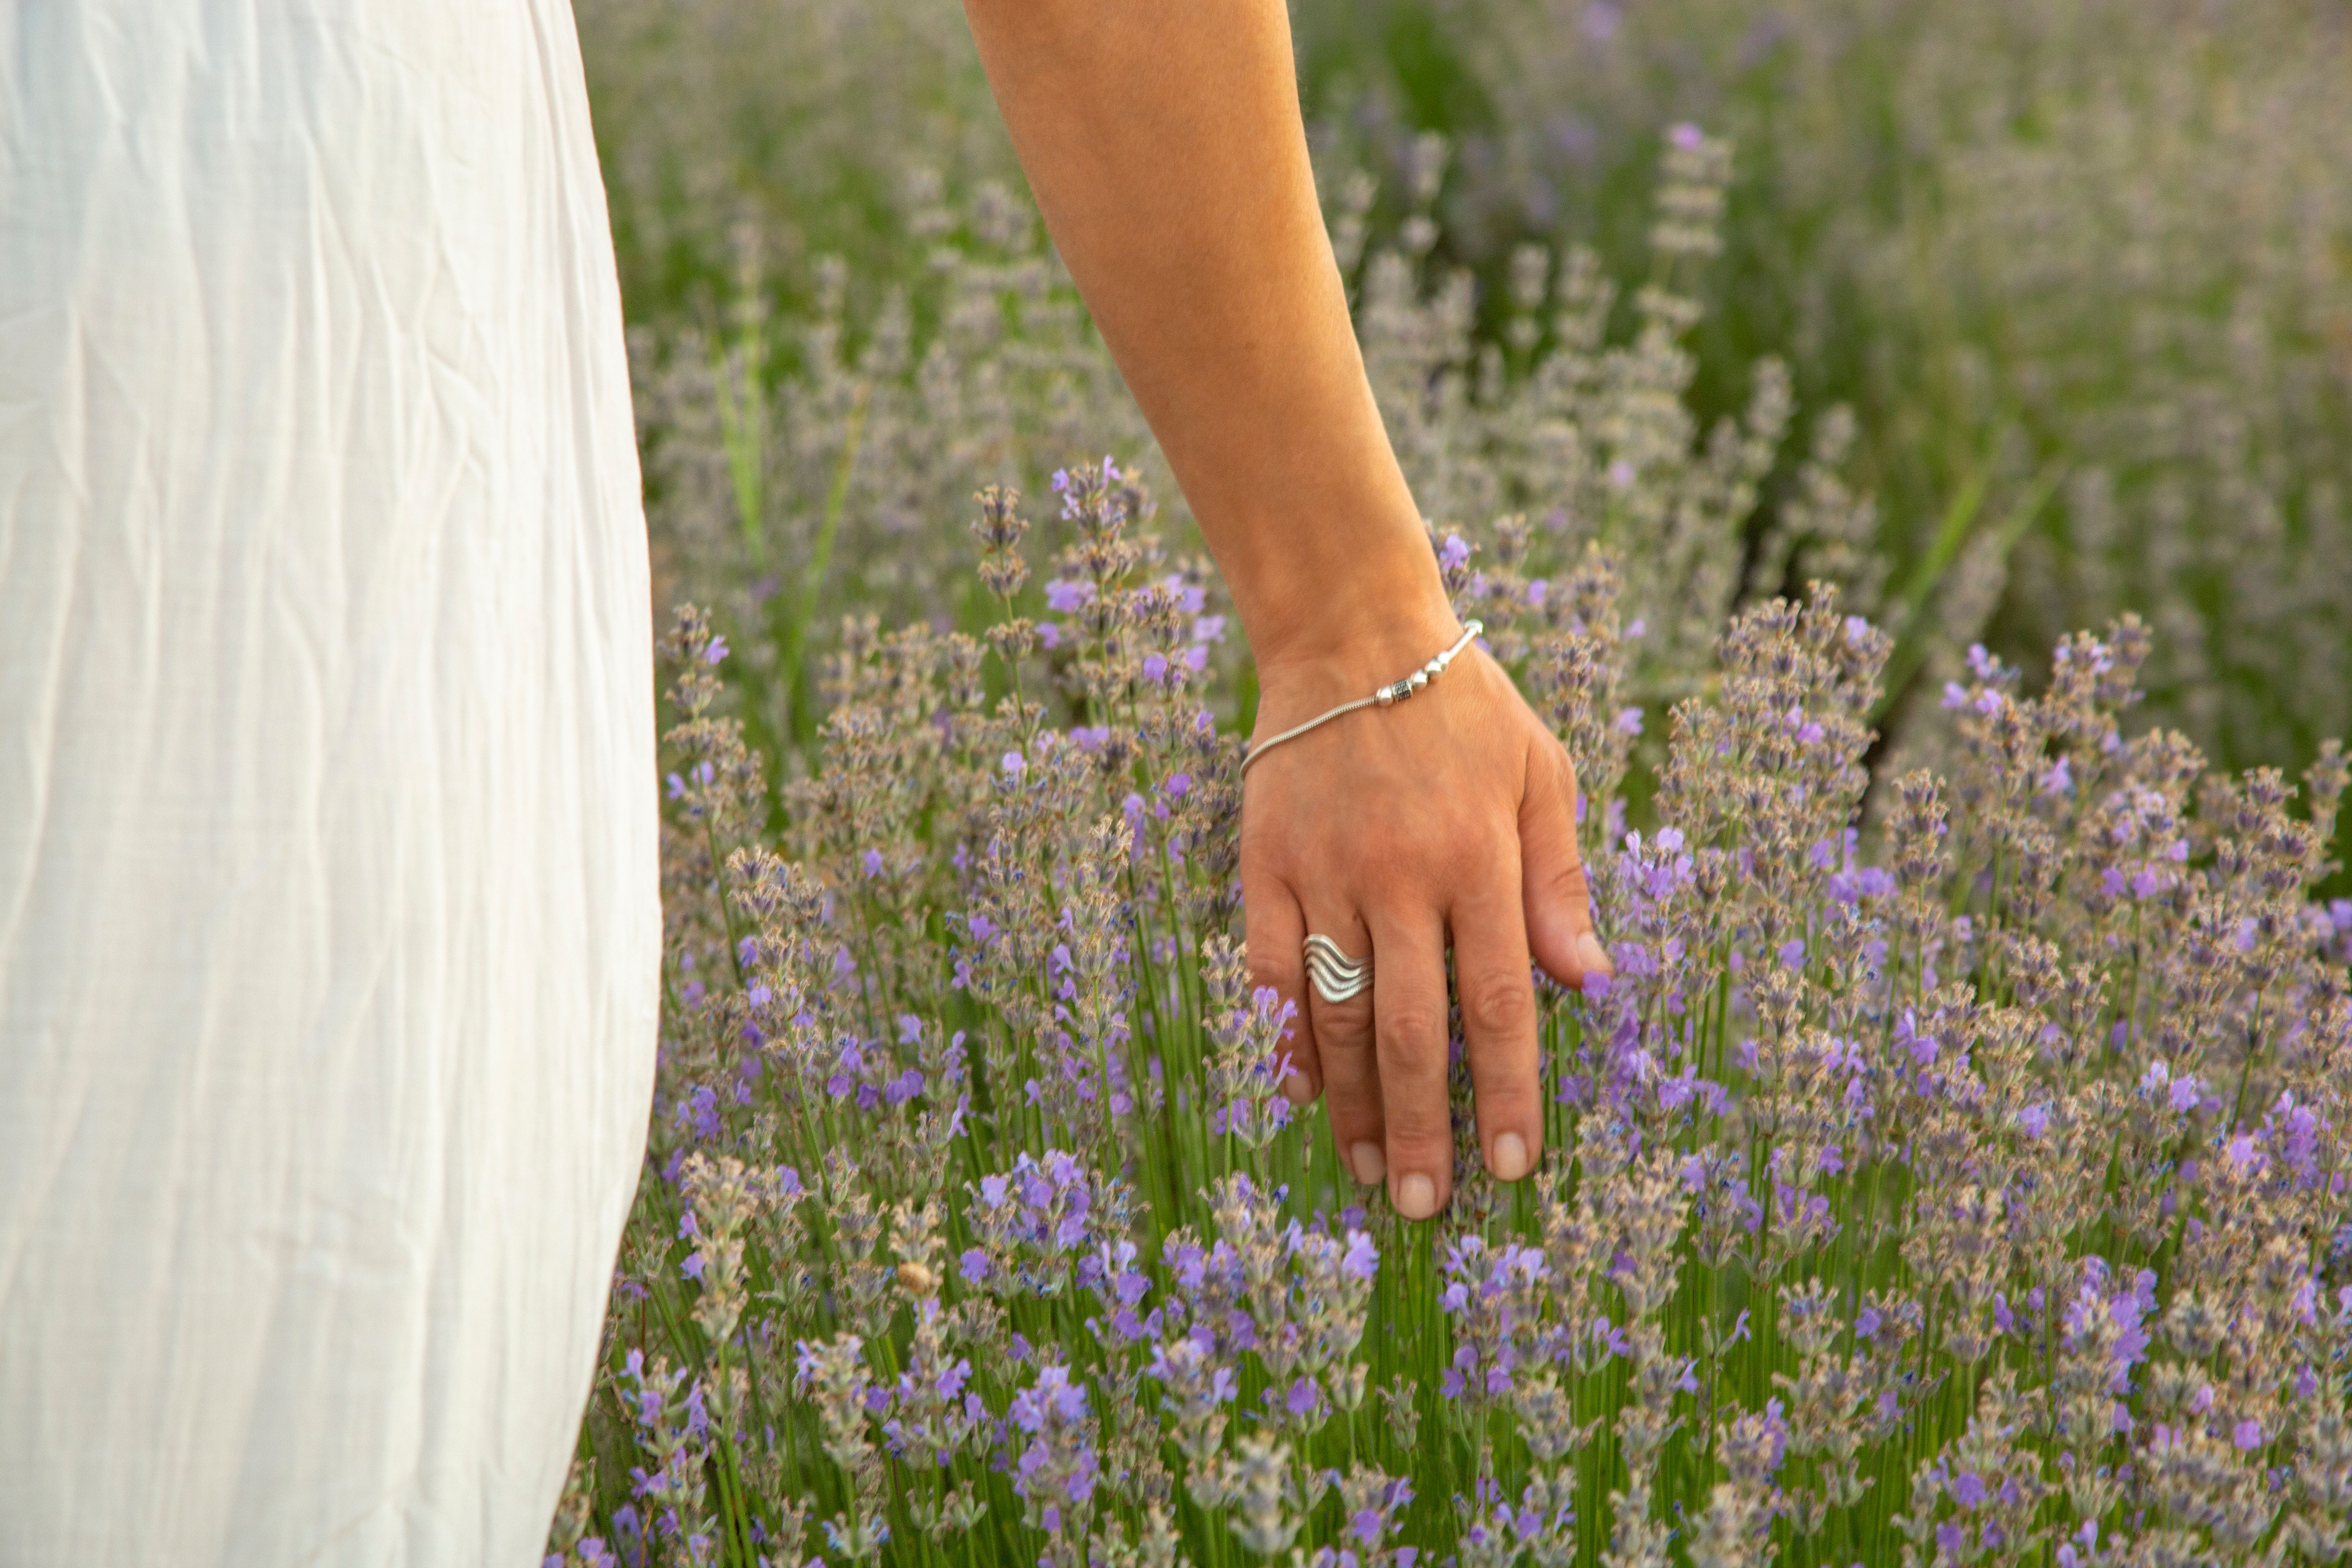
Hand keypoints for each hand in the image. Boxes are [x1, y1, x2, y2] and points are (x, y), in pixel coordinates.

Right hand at [1241, 614, 1610, 1218]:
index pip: (1501, 1003)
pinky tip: (1297, 1094)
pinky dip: (1280, 1036)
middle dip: (1423, 1128)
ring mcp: (1326, 872)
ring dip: (1353, 1104)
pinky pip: (1268, 969)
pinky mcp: (1266, 863)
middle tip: (1426, 1207)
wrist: (1351, 631)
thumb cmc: (1463, 706)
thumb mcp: (1542, 774)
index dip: (1508, 1093)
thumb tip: (1591, 984)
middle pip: (1414, 1030)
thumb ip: (1561, 882)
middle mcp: (1402, 875)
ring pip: (1339, 1014)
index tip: (1515, 1168)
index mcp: (1481, 857)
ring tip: (1367, 1172)